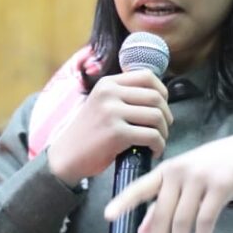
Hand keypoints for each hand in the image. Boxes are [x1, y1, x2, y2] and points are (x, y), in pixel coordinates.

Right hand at [46, 71, 170, 185]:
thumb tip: (158, 96)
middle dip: (166, 116)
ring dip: (163, 132)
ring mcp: (112, 112)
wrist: (66, 156)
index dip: (162, 91)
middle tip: (162, 129)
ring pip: (157, 116)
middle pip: (156, 97)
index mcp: (108, 83)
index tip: (162, 107)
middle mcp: (109, 93)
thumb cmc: (89, 133)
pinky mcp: (116, 133)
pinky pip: (152, 136)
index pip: (147, 76)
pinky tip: (153, 151)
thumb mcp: (102, 104)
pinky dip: (159, 145)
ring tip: (158, 141)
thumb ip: (124, 96)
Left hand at [104, 134, 232, 232]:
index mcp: (166, 171)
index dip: (123, 202)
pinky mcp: (220, 186)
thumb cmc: (209, 168)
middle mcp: (179, 172)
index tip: (107, 216)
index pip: (139, 187)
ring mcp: (200, 178)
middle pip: (162, 213)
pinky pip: (206, 219)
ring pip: (183, 219)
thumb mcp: (183, 181)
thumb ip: (161, 205)